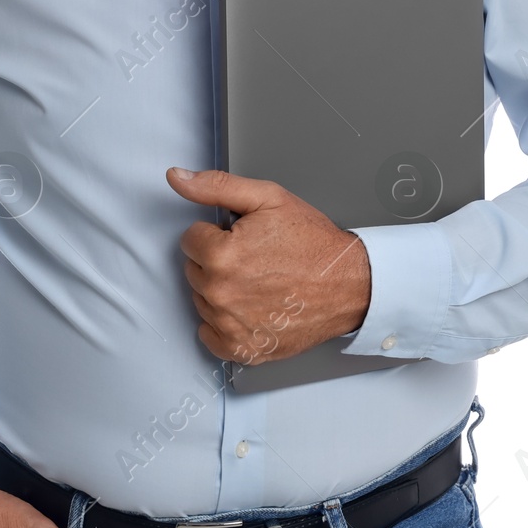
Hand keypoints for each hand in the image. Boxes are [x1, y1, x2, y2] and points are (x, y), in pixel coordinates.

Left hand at [166, 167, 370, 364]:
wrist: (349, 283)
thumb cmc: (313, 243)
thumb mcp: (267, 198)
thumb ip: (216, 186)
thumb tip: (177, 178)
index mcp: (221, 255)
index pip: (190, 239)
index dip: (217, 233)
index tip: (242, 237)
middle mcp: (222, 293)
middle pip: (194, 270)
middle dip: (217, 260)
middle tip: (255, 258)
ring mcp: (231, 325)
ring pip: (202, 300)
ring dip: (221, 290)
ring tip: (258, 281)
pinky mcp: (243, 348)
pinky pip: (210, 335)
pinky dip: (223, 323)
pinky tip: (249, 308)